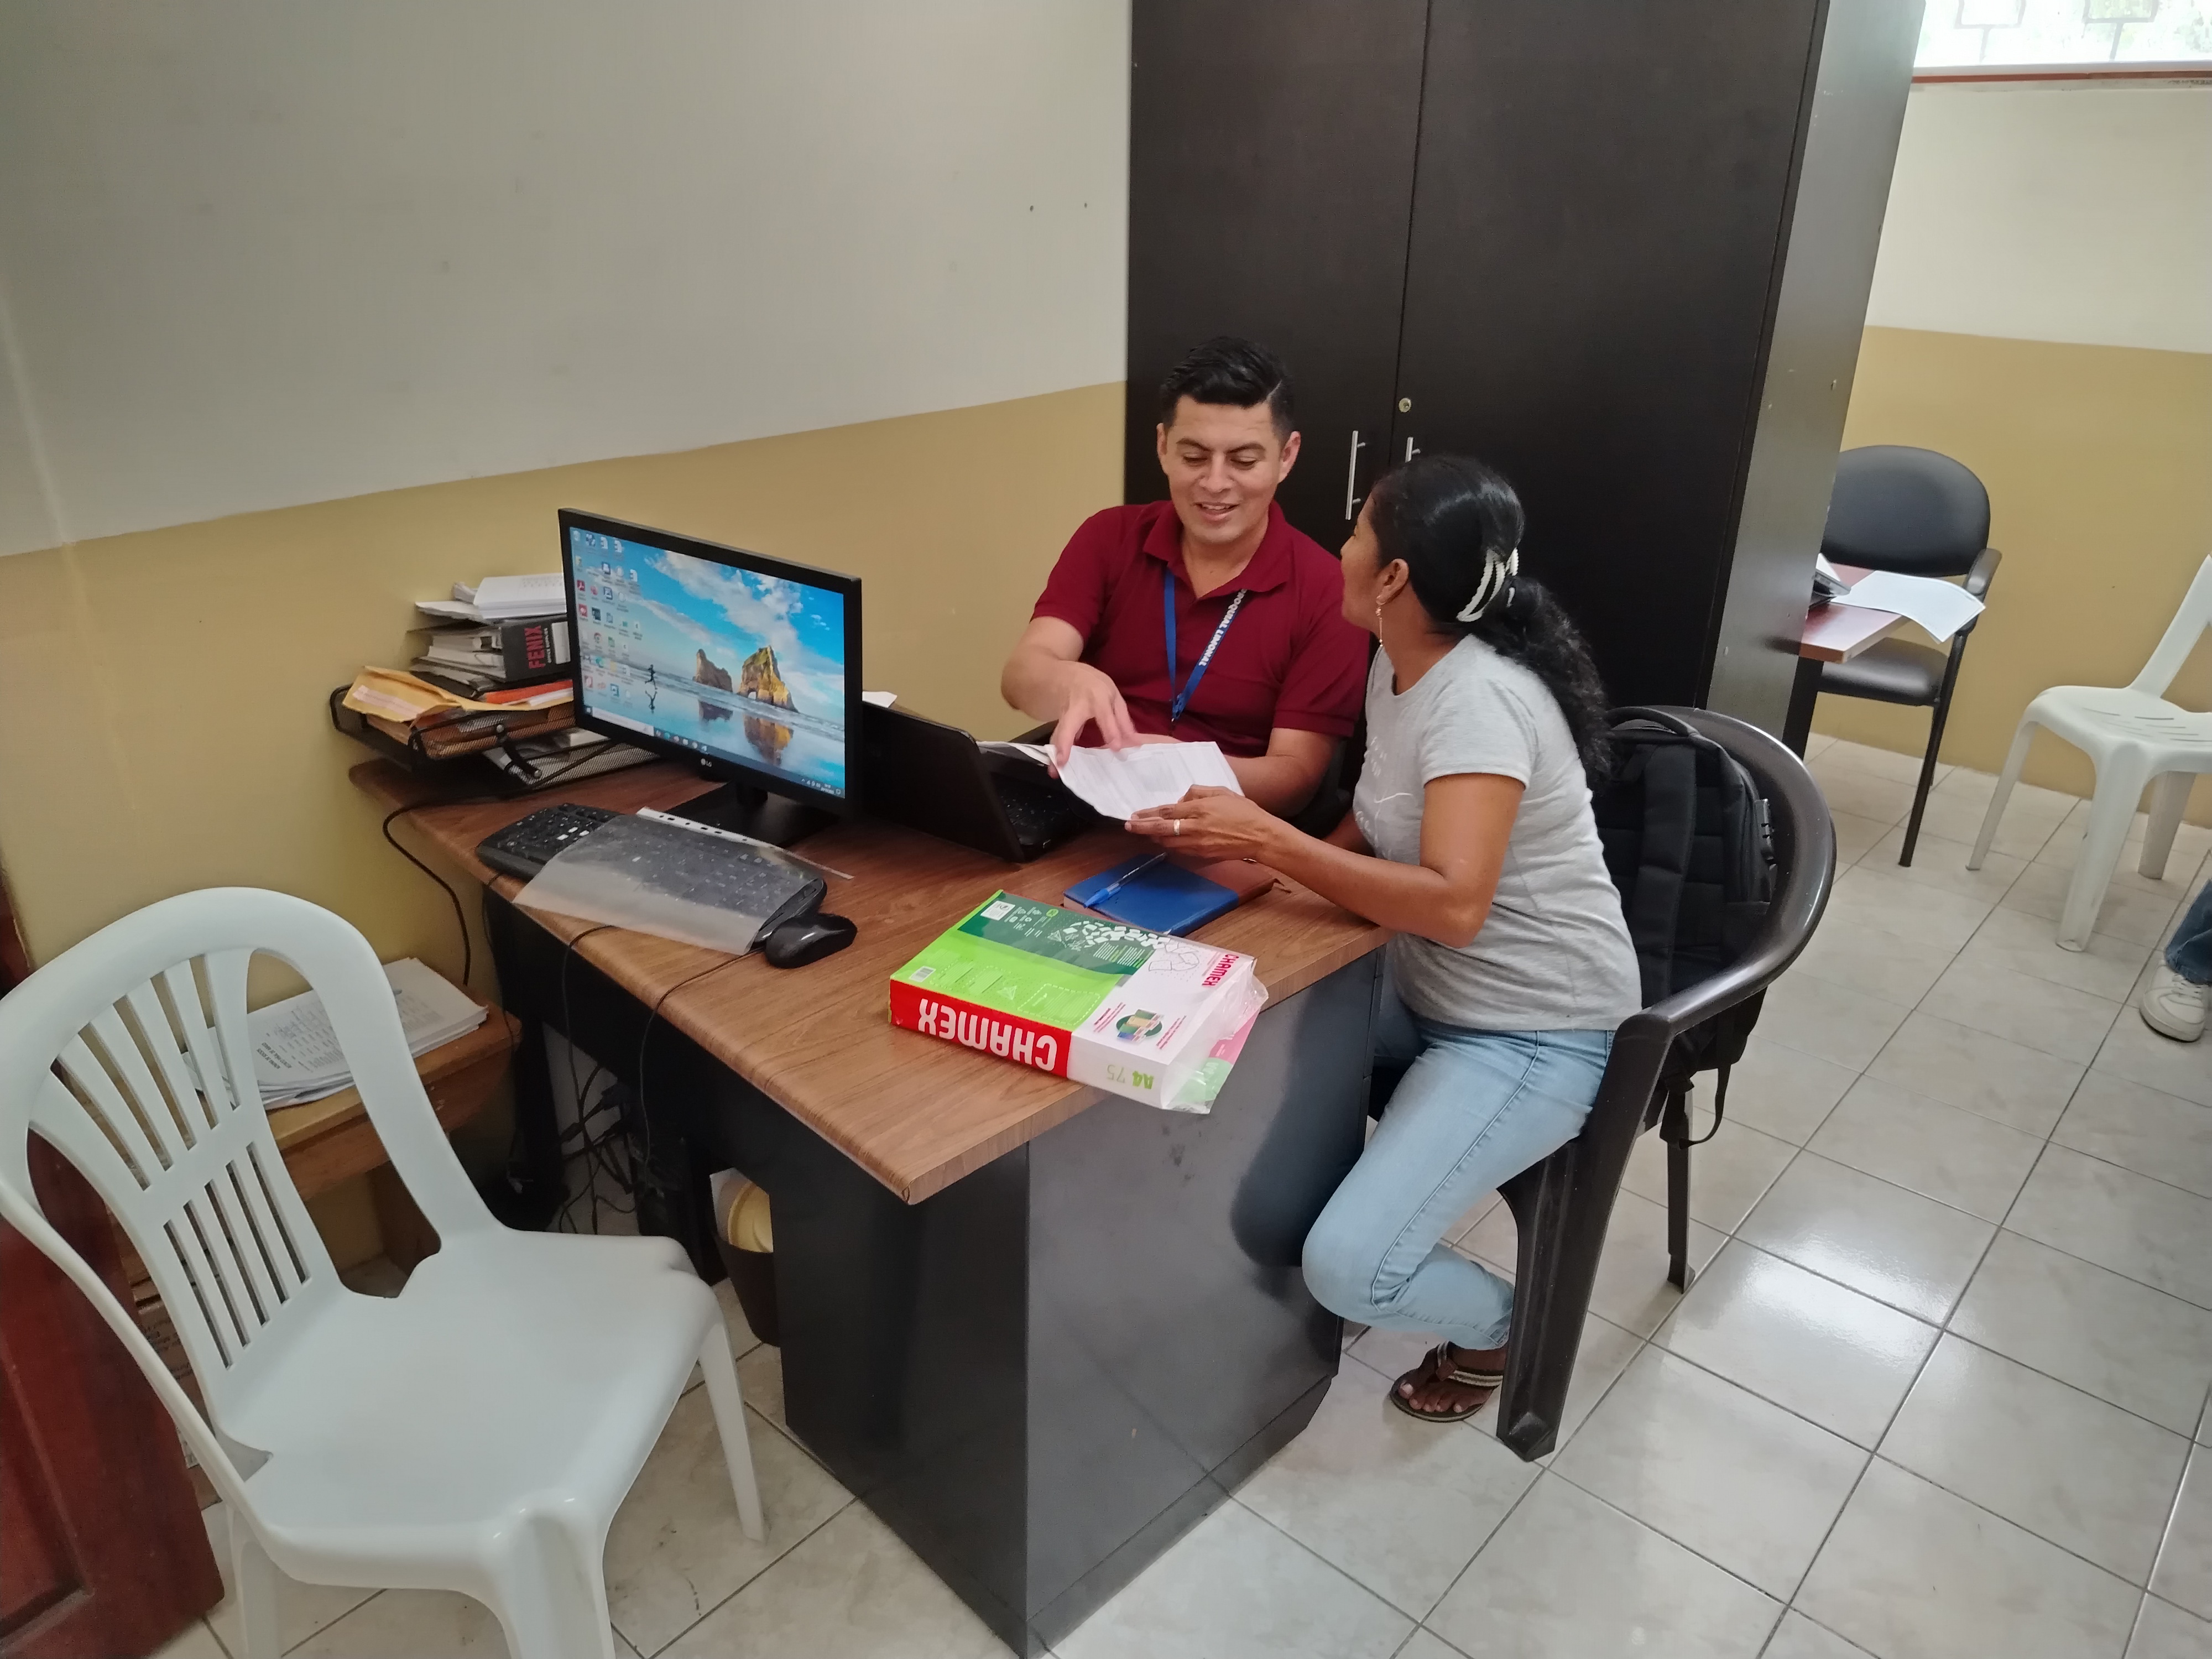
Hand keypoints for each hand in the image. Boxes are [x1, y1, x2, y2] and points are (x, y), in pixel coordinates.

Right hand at [1048, 661, 1138, 765]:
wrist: (1065, 674)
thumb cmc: (1093, 685)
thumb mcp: (1113, 694)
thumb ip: (1122, 718)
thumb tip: (1134, 741)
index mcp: (1096, 698)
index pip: (1104, 716)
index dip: (1111, 731)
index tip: (1115, 748)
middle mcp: (1077, 707)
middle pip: (1068, 726)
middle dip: (1063, 744)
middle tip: (1062, 763)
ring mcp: (1064, 716)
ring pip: (1058, 734)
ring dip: (1055, 753)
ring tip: (1054, 772)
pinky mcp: (1058, 722)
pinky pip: (1058, 737)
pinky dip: (1056, 751)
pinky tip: (1056, 767)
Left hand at [1126, 786, 1286, 861]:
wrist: (1261, 836)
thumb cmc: (1244, 811)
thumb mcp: (1221, 792)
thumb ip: (1198, 792)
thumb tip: (1182, 798)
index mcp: (1199, 808)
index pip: (1166, 811)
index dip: (1148, 814)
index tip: (1134, 815)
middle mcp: (1195, 827)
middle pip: (1161, 829)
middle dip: (1143, 828)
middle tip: (1129, 826)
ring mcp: (1198, 844)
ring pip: (1168, 842)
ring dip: (1155, 838)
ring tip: (1145, 832)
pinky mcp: (1203, 855)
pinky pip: (1181, 850)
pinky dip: (1170, 845)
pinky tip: (1165, 841)